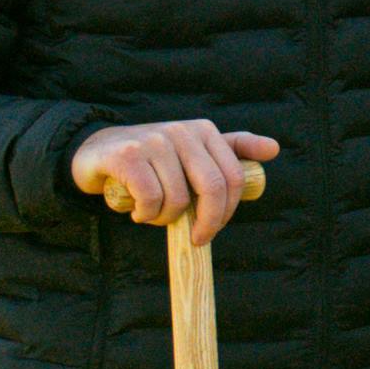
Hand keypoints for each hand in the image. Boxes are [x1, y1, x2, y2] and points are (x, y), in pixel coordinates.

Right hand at [72, 119, 278, 230]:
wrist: (96, 153)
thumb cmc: (152, 160)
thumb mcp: (193, 153)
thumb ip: (232, 150)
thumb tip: (273, 149)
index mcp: (204, 130)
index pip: (233, 177)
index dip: (227, 210)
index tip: (212, 229)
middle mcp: (182, 131)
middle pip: (212, 188)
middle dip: (207, 222)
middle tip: (194, 238)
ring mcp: (155, 141)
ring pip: (178, 199)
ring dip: (165, 219)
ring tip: (153, 213)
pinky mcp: (129, 155)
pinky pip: (151, 199)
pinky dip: (145, 214)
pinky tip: (137, 211)